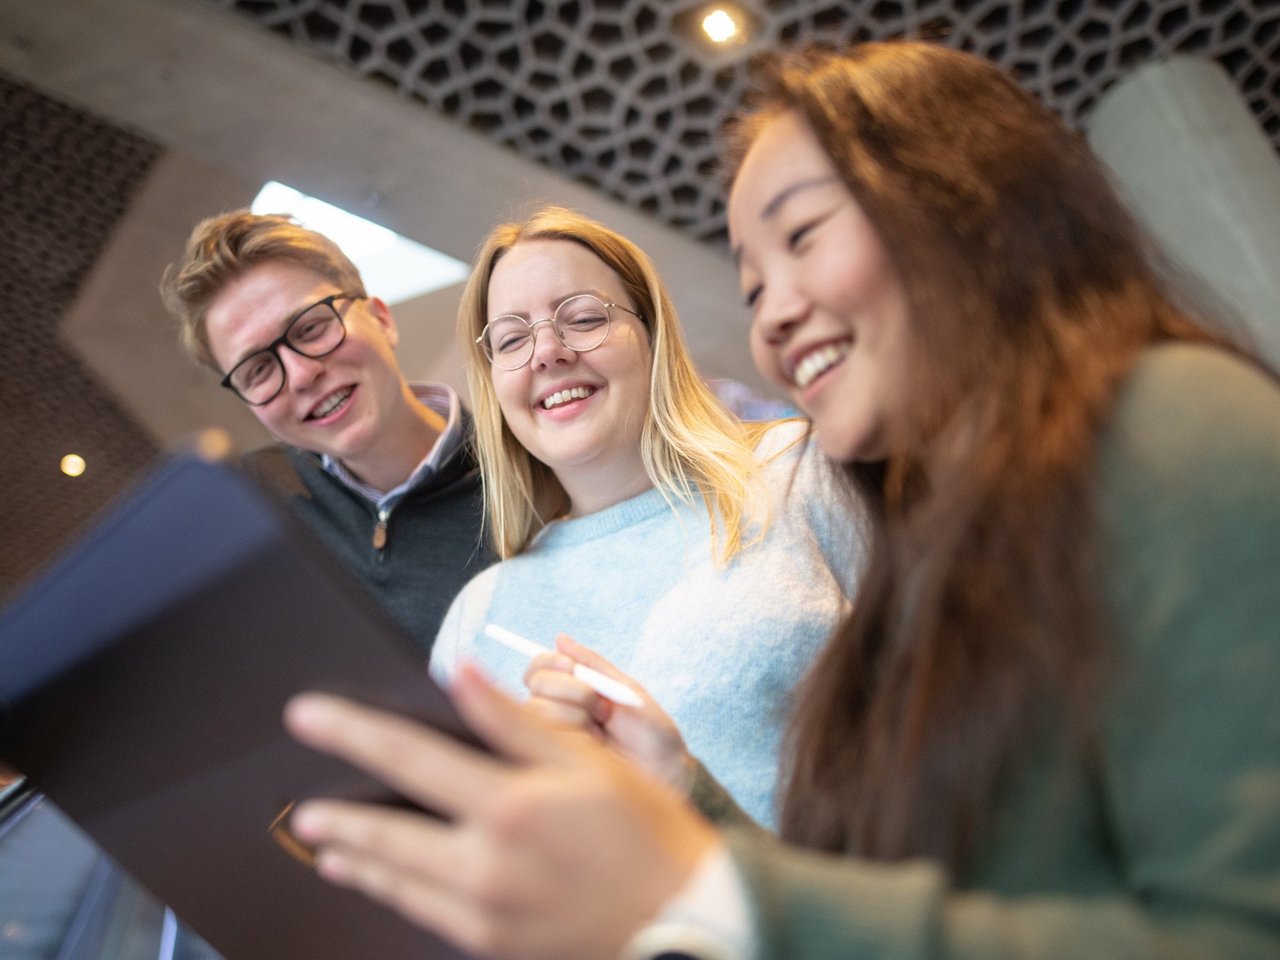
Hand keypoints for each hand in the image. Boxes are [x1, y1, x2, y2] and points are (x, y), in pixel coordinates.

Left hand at [284, 664, 719, 959]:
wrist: (683, 918)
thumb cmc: (642, 830)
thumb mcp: (585, 761)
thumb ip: (512, 720)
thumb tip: (460, 674)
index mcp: (508, 805)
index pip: (408, 756)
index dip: (350, 731)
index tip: (306, 715)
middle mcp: (485, 863)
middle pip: (383, 831)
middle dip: (336, 812)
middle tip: (299, 803)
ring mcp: (484, 910)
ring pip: (393, 879)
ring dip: (353, 854)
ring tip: (322, 839)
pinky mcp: (490, 942)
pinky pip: (421, 912)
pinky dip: (388, 889)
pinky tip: (372, 877)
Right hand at [523, 634, 695, 792]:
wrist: (667, 774)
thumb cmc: (652, 732)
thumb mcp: (626, 690)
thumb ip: (593, 664)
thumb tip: (560, 637)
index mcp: (573, 691)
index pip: (539, 668)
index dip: (549, 662)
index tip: (572, 667)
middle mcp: (558, 712)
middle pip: (535, 684)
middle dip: (571, 689)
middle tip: (602, 707)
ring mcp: (554, 739)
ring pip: (536, 709)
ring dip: (576, 715)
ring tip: (602, 730)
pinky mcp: (554, 762)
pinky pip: (544, 737)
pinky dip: (573, 735)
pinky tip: (594, 747)